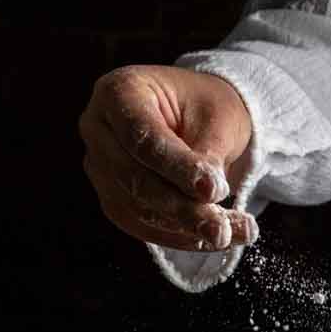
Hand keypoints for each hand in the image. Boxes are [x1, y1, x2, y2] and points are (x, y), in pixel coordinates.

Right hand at [79, 64, 256, 251]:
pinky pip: (142, 226)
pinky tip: (212, 239)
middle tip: (222, 229)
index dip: (178, 168)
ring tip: (231, 233)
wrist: (198, 115)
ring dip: (187, 228)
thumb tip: (207, 198)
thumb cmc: (206, 105)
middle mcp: (99, 129)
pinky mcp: (113, 198)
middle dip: (183, 208)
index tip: (214, 190)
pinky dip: (180, 237)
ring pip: (138, 209)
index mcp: (119, 92)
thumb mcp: (217, 117)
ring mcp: (100, 166)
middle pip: (136, 178)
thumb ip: (208, 154)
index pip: (143, 138)